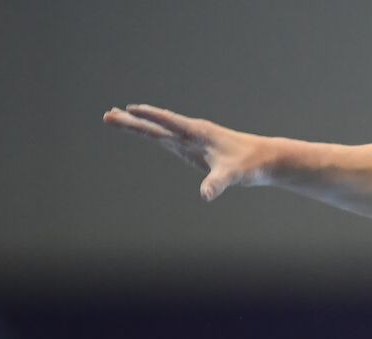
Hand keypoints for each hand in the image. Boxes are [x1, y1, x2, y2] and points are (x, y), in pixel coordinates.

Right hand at [103, 103, 265, 200]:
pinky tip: (147, 130)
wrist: (265, 159)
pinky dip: (153, 132)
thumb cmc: (250, 165)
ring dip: (138, 125)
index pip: (168, 122)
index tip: (127, 109)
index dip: (148, 117)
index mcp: (198, 133)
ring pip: (160, 130)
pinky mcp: (194, 148)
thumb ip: (218, 183)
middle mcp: (192, 133)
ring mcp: (192, 140)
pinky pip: (169, 138)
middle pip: (156, 125)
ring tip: (116, 118)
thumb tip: (206, 195)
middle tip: (107, 115)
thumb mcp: (234, 175)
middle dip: (132, 121)